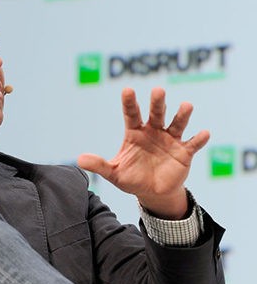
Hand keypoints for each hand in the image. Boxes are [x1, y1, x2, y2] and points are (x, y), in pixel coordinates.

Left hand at [77, 87, 209, 218]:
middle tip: (158, 91)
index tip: (127, 90)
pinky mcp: (184, 152)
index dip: (129, 103)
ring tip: (186, 106)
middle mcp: (154, 132)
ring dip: (182, 115)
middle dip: (158, 103)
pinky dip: (199, 139)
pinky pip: (193, 144)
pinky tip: (204, 133)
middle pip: (156, 114)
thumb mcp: (114, 173)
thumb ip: (99, 165)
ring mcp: (170, 140)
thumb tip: (79, 160)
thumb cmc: (132, 178)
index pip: (131, 114)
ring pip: (177, 124)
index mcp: (135, 133)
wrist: (153, 192)